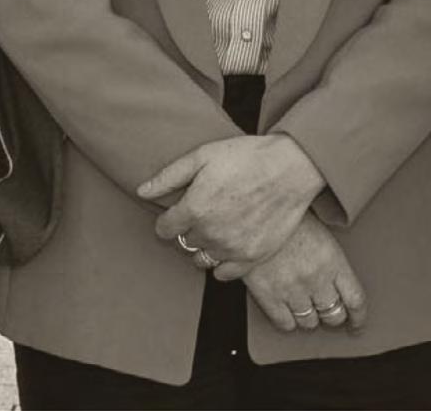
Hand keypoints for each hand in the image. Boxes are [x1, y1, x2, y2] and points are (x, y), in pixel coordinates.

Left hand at [139, 134, 324, 266]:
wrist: (290, 168)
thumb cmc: (246, 156)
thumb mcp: (203, 155)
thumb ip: (169, 176)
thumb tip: (141, 191)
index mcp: (194, 208)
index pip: (165, 229)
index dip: (169, 218)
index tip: (180, 210)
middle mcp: (209, 233)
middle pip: (184, 242)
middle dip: (189, 228)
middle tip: (206, 211)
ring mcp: (231, 249)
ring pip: (202, 259)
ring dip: (205, 246)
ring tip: (219, 226)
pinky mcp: (251, 258)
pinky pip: (223, 274)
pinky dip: (222, 262)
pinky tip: (230, 243)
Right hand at [241, 214, 367, 334]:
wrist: (253, 211)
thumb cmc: (285, 214)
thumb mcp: (319, 229)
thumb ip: (331, 258)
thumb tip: (339, 278)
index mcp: (333, 260)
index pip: (355, 300)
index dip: (358, 316)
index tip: (357, 322)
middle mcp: (316, 279)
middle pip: (334, 314)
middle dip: (332, 313)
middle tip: (326, 307)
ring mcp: (293, 290)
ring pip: (309, 322)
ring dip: (309, 316)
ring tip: (303, 304)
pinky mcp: (269, 296)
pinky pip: (285, 324)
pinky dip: (287, 320)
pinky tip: (286, 309)